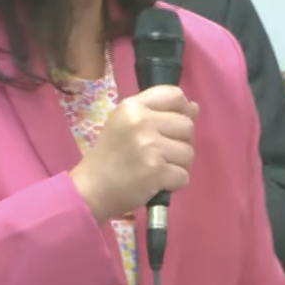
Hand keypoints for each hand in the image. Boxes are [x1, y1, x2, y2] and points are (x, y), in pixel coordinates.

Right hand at [68, 85, 198, 221]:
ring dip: (179, 165)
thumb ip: (157, 112)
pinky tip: (158, 183)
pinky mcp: (156, 171)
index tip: (173, 126)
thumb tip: (194, 108)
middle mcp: (142, 122)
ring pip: (189, 152)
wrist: (91, 189)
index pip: (175, 95)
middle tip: (161, 154)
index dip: (182, 110)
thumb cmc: (109, 156)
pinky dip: (175, 183)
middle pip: (187, 125)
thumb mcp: (124, 123)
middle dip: (180, 142)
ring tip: (159, 169)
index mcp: (132, 106)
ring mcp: (150, 146)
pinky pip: (184, 175)